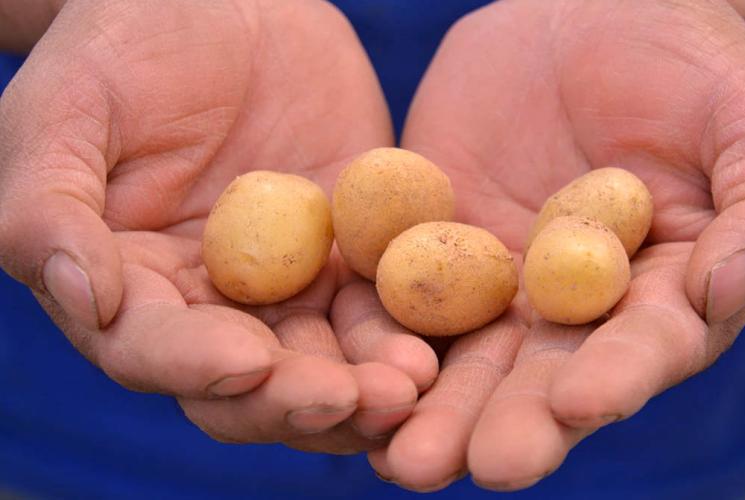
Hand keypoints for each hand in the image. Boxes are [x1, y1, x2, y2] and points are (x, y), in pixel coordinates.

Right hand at [0, 0, 437, 452]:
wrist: (226, 4)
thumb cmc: (125, 47)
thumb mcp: (64, 113)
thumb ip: (49, 209)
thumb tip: (88, 301)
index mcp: (133, 288)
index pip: (157, 351)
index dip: (197, 367)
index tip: (249, 364)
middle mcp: (214, 307)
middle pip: (254, 383)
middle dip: (301, 399)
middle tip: (355, 398)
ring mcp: (290, 288)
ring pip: (329, 360)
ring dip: (370, 383)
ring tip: (413, 382)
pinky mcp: (352, 259)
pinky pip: (384, 305)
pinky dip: (412, 329)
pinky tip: (443, 340)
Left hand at [367, 0, 744, 489]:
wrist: (591, 16)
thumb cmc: (694, 71)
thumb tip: (729, 285)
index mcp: (659, 298)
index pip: (640, 349)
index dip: (615, 377)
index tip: (580, 404)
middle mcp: (572, 312)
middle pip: (540, 379)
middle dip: (512, 423)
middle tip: (483, 467)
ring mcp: (497, 285)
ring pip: (462, 357)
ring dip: (433, 408)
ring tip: (400, 459)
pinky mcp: (433, 248)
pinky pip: (397, 290)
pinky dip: (375, 331)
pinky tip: (352, 373)